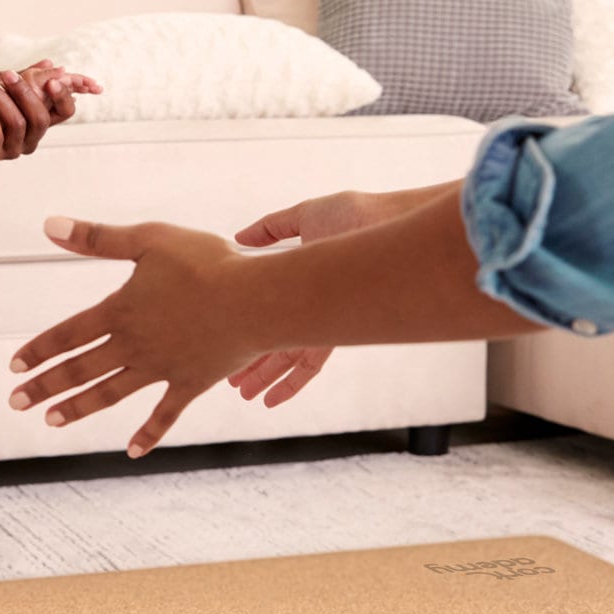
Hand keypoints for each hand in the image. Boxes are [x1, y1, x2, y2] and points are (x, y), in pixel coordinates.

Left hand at [0, 60, 102, 160]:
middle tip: (8, 74)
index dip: (63, 97)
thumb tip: (52, 66)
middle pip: (41, 118)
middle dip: (24, 93)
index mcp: (40, 119)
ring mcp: (14, 149)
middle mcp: (32, 137)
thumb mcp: (5, 84)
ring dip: (1, 99)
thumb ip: (29, 77)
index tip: (51, 81)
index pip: (65, 112)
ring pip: (18, 124)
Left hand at [8, 216, 262, 457]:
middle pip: (81, 369)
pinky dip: (148, 434)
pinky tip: (132, 452)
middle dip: (45, 387)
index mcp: (121, 311)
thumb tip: (47, 225)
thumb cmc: (206, 263)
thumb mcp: (148, 240)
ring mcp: (162, 368)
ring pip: (110, 393)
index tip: (14, 367)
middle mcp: (134, 345)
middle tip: (15, 404)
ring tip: (51, 422)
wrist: (257, 300)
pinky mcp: (191, 383)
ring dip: (79, 409)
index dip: (39, 350)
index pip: (68, 334)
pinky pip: (165, 414)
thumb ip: (97, 237)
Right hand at [224, 191, 387, 407]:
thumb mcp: (302, 217)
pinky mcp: (335, 331)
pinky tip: (270, 399)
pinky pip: (309, 364)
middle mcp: (312, 305)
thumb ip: (270, 228)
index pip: (269, 313)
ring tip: (243, 393)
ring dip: (264, 377)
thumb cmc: (354, 214)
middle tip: (230, 379)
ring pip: (287, 357)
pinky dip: (289, 385)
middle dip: (251, 361)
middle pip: (276, 340)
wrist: (386, 225)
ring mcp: (323, 320)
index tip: (226, 341)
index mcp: (301, 280)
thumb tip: (237, 237)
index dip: (248, 330)